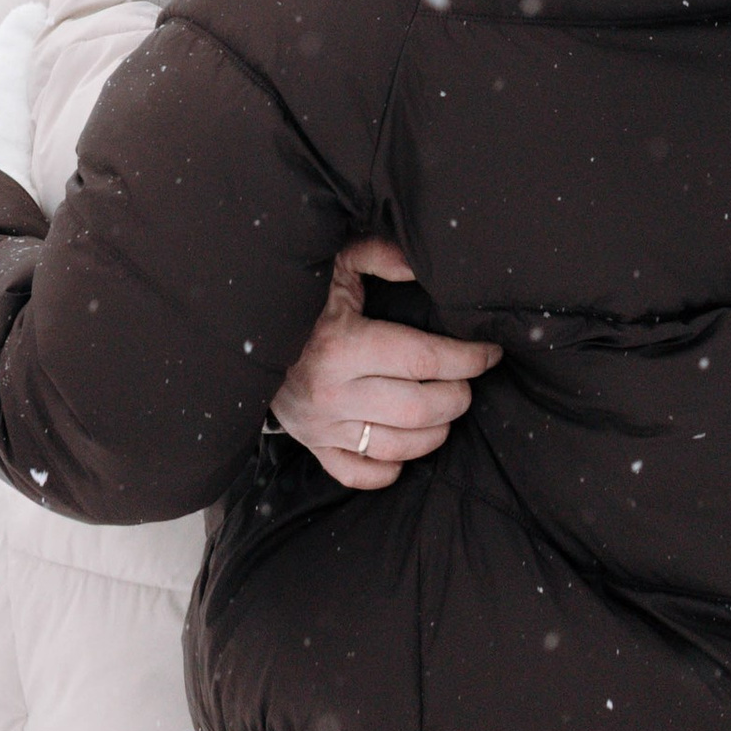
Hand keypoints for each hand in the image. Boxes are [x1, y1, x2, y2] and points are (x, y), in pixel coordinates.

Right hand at [271, 237, 500, 489]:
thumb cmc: (298, 298)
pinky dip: (390, 468)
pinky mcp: (313, 446)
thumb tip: (419, 264)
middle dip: (458, 395)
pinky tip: (404, 447)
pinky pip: (359, 474)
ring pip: (399, 447)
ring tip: (445, 411)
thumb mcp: (334, 265)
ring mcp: (322, 426)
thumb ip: (378, 257)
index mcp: (342, 344)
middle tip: (467, 382)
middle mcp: (333, 392)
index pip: (423, 358)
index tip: (490, 352)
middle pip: (420, 408)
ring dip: (435, 432)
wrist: (240, 337)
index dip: (467, 357)